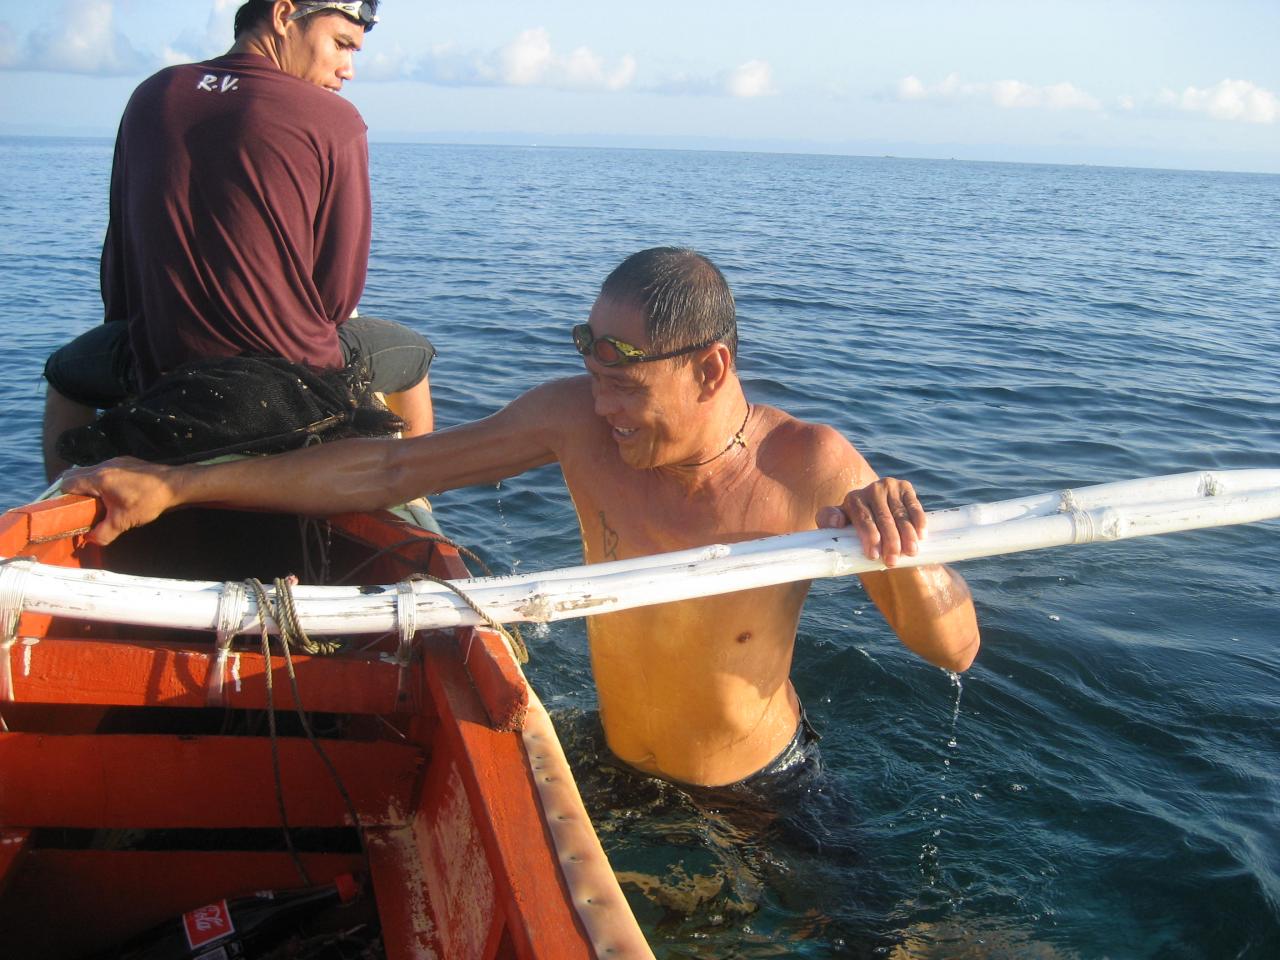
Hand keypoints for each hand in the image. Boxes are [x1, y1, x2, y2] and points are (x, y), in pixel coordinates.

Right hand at [61, 457, 178, 545]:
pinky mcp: (126, 461)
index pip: (67, 483)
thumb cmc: (149, 500)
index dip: (63, 496)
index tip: (67, 508)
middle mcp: (104, 465)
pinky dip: (102, 480)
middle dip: (73, 491)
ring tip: (95, 502)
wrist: (175, 484)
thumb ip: (104, 533)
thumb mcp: (123, 521)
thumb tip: (91, 541)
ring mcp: (116, 461)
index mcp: (99, 478)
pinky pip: (105, 469)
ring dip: (88, 485)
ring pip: (90, 471)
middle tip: (78, 507)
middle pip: (75, 474)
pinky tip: (112, 494)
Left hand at [816, 476, 925, 566]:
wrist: (873, 508)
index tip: (873, 556)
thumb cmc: (854, 523)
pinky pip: (914, 506)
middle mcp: (872, 489)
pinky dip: (919, 521)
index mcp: (853, 499)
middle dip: (890, 542)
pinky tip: (921, 535)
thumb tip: (837, 521)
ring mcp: (890, 486)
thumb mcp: (838, 523)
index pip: (863, 519)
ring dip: (907, 535)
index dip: (869, 537)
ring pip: (900, 515)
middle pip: (884, 519)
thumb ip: (829, 520)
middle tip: (893, 561)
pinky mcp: (905, 487)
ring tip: (910, 552)